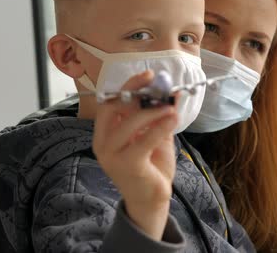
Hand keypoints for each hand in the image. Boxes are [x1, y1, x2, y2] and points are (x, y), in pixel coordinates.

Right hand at [92, 70, 177, 239]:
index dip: (127, 86)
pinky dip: (160, 127)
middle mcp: (103, 143)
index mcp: (105, 133)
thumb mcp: (154, 137)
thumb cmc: (150, 168)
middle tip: (157, 84)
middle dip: (134, 91)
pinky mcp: (126, 165)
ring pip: (130, 122)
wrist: (150, 201)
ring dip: (153, 110)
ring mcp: (111, 155)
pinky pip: (144, 140)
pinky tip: (173, 119)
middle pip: (113, 107)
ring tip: (171, 106)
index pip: (109, 102)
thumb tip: (172, 92)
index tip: (147, 75)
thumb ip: (158, 116)